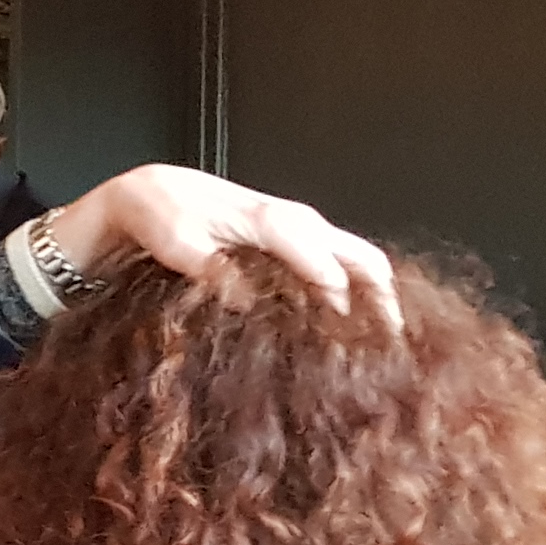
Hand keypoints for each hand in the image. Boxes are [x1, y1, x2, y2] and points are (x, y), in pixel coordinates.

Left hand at [45, 166, 397, 322]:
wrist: (154, 189)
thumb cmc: (164, 214)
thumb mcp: (180, 247)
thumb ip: (217, 274)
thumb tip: (250, 304)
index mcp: (274, 223)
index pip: (328, 273)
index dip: (344, 317)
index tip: (350, 355)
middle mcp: (296, 221)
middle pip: (363, 260)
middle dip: (384, 305)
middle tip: (391, 352)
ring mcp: (298, 225)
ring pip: (357, 258)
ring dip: (374, 297)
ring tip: (379, 344)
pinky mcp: (291, 233)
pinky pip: (337, 258)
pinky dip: (354, 287)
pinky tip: (350, 322)